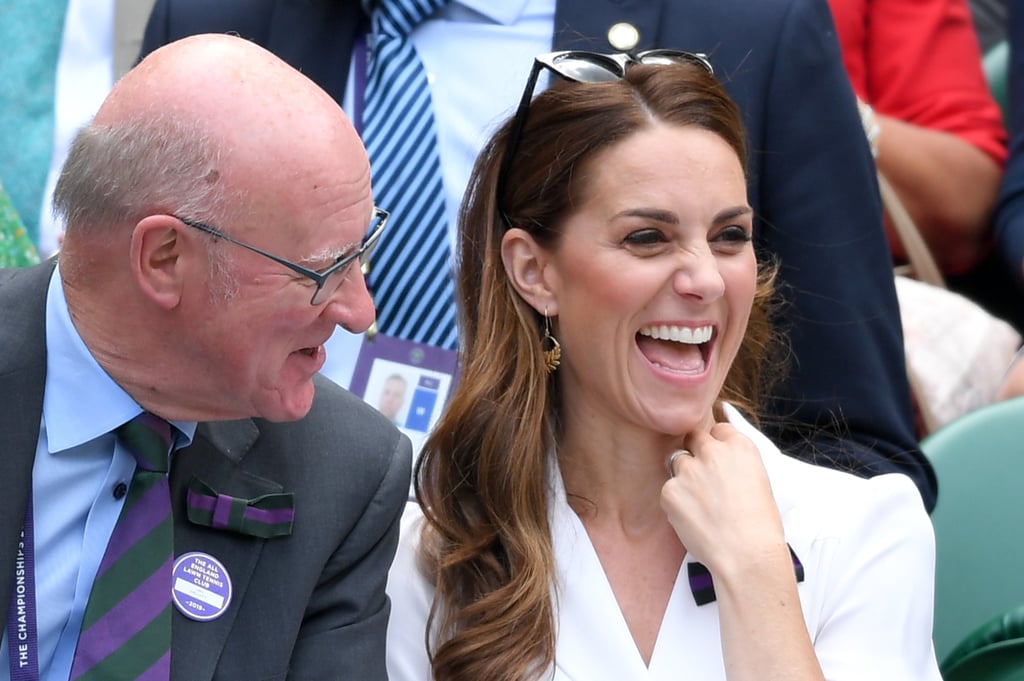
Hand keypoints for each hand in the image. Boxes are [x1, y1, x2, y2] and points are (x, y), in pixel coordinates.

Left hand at [660, 422, 784, 574]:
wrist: (748, 554)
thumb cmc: (760, 526)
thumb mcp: (758, 481)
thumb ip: (735, 464)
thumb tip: (719, 463)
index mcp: (740, 447)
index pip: (718, 429)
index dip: (716, 445)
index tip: (717, 460)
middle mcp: (712, 452)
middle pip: (693, 438)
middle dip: (695, 452)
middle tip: (702, 478)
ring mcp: (689, 470)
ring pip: (677, 463)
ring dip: (684, 478)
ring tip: (700, 505)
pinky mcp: (670, 490)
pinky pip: (668, 491)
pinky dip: (676, 503)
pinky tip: (694, 521)